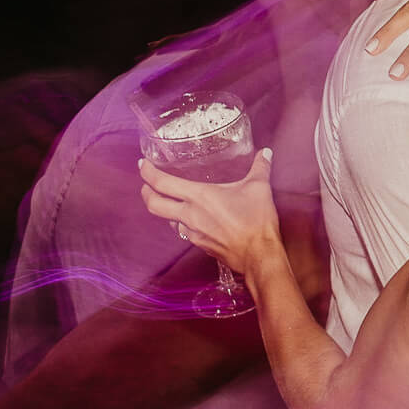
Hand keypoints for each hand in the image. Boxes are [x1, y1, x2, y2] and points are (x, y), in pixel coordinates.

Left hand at [139, 152, 280, 278]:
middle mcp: (190, 215)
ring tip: (171, 202)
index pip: (162, 183)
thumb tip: (265, 153)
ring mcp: (192, 233)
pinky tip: (192, 220)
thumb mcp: (259, 188)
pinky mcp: (199, 245)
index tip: (143, 165)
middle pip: (154, 204)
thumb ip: (260, 167)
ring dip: (165, 210)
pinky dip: (182, 223)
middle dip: (146, 192)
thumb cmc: (256, 221)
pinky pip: (184, 232)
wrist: (258, 255)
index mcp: (199, 196)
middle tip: (146, 184)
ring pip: (168, 220)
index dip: (148, 173)